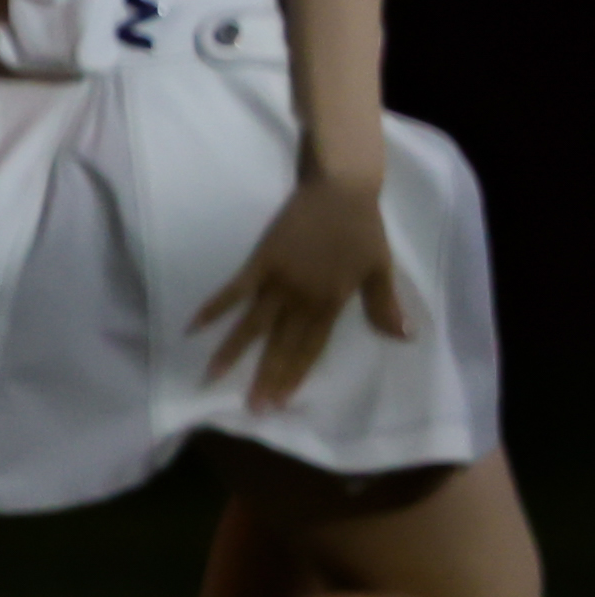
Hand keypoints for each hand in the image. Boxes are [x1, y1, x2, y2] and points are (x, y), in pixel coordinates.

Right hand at [193, 168, 411, 413]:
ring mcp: (277, 279)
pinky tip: (194, 326)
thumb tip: (402, 339)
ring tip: (211, 376)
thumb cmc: (363, 229)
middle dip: (264, 377)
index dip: (294, 376)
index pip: (309, 348)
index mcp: (330, 302)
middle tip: (250, 407)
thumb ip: (385, 305)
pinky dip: (214, 308)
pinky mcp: (260, 261)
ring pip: (253, 324)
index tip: (279, 403)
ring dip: (233, 352)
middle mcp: (301, 297)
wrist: (339, 189)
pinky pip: (234, 290)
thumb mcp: (381, 268)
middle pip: (279, 344)